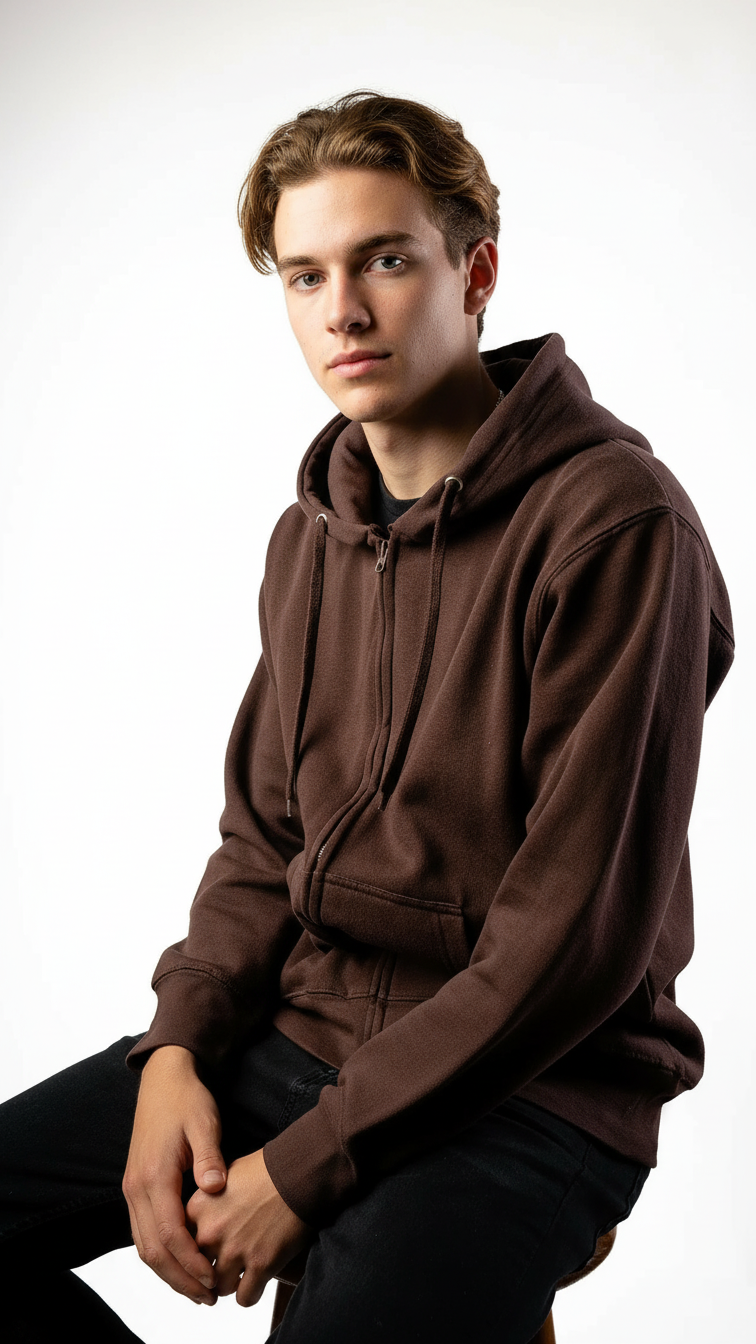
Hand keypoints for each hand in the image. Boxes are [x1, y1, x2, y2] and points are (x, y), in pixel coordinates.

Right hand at [122, 1045, 227, 1305]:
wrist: (164, 1078)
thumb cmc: (187, 1100)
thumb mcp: (204, 1122)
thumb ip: (210, 1157)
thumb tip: (216, 1188)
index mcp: (154, 1175)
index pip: (170, 1234)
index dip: (191, 1263)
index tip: (213, 1281)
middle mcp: (136, 1188)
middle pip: (152, 1250)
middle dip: (179, 1278)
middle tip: (208, 1297)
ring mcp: (132, 1189)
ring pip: (143, 1245)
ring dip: (168, 1272)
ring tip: (196, 1289)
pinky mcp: (135, 1187)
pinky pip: (142, 1232)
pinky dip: (159, 1254)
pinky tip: (180, 1262)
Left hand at [186, 1148, 314, 1306]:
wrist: (299, 1172)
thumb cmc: (266, 1169)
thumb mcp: (225, 1174)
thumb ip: (207, 1199)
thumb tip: (198, 1217)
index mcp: (198, 1207)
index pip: (181, 1244)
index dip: (194, 1249)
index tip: (205, 1252)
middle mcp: (211, 1232)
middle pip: (197, 1269)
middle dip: (210, 1270)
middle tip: (224, 1266)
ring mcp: (235, 1250)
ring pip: (219, 1289)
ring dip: (231, 1283)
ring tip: (242, 1272)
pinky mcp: (260, 1265)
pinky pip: (245, 1298)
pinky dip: (251, 1293)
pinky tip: (257, 1280)